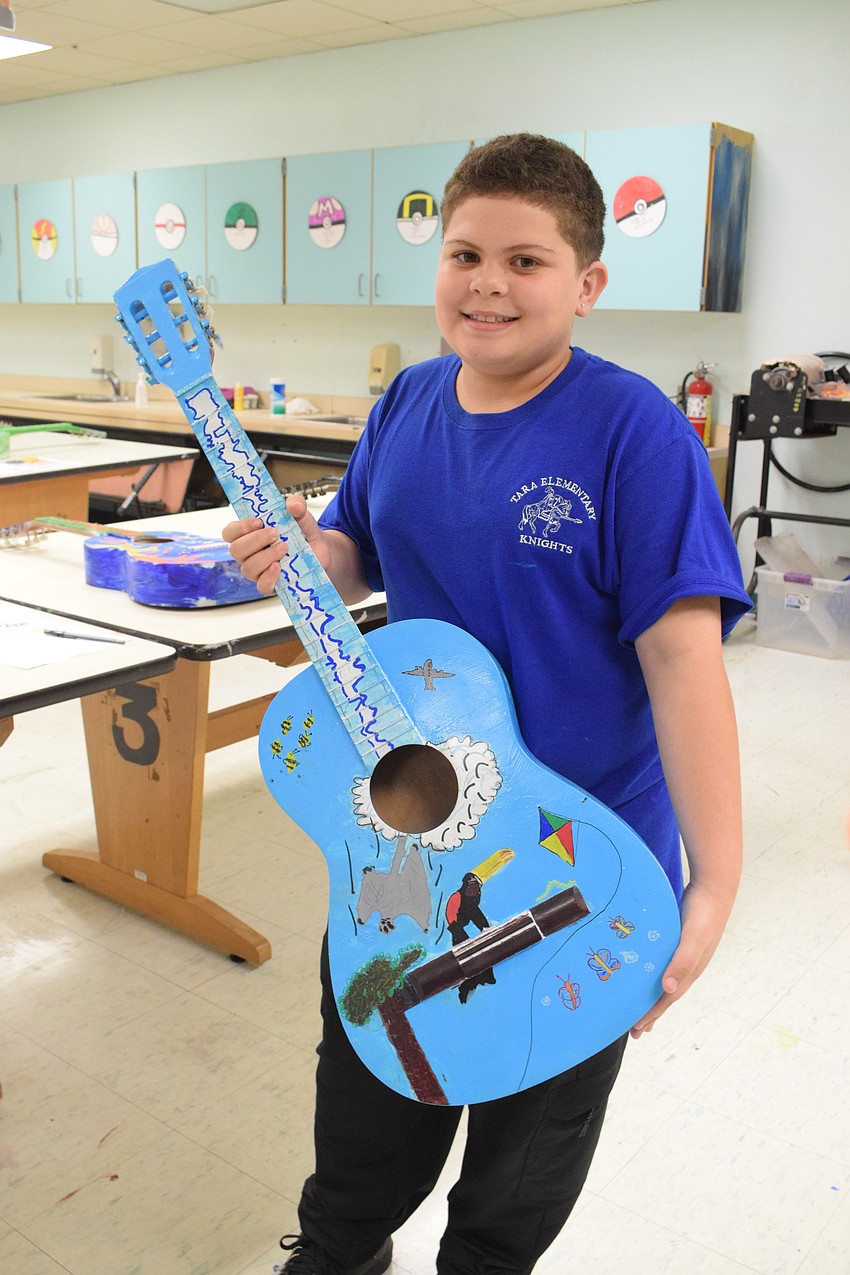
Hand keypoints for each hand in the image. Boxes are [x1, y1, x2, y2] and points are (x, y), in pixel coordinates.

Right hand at [221, 495, 328, 595]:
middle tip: (274, 533)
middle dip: (254, 540)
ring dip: (265, 557)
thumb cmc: (304, 534)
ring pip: (248, 568)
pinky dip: (269, 577)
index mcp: (250, 535)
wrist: (322, 553)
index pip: (230, 533)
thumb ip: (298, 506)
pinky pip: (261, 586)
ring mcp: (259, 571)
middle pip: (236, 550)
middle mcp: (250, 554)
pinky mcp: (271, 585)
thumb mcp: (303, 517)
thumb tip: (293, 504)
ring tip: (284, 548)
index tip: (258, 521)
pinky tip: (279, 568)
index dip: (239, 528)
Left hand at [630, 882, 731, 1038]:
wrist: (715, 889)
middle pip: (667, 996)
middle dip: (652, 1014)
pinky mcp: (680, 941)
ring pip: (666, 982)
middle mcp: (688, 966)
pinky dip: (656, 976)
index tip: (636, 1029)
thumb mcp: (693, 939)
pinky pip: (664, 965)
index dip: (652, 1014)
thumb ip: (682, 962)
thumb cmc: (703, 914)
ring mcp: (685, 954)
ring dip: (654, 998)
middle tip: (636, 1031)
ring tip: (642, 1011)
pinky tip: (649, 974)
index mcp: (690, 970)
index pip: (667, 999)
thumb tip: (668, 989)